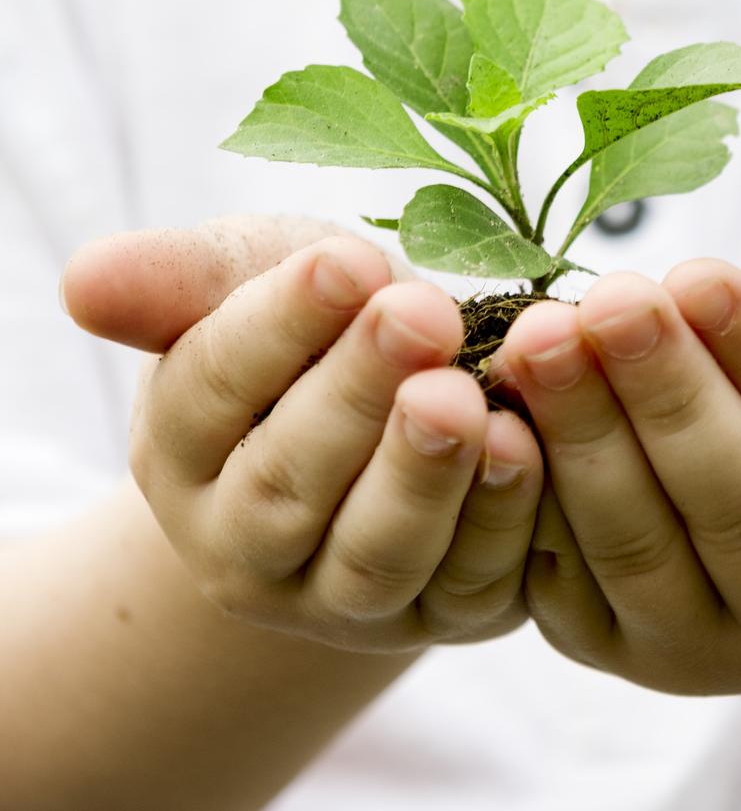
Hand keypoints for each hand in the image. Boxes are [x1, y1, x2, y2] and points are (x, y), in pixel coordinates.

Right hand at [64, 218, 542, 651]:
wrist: (391, 404)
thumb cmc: (314, 327)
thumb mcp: (250, 281)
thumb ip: (179, 282)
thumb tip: (84, 281)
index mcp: (184, 451)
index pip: (211, 389)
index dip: (278, 325)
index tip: (344, 261)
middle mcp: (248, 544)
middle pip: (288, 483)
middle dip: (357, 395)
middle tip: (418, 314)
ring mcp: (343, 595)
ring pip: (375, 556)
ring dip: (422, 476)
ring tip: (463, 397)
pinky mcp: (443, 610)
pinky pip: (471, 582)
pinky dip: (500, 520)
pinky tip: (525, 445)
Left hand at [492, 261, 740, 694]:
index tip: (699, 271)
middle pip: (737, 502)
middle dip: (665, 392)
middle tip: (607, 298)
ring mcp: (709, 649)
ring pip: (643, 544)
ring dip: (584, 435)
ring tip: (541, 337)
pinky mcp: (617, 648)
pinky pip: (566, 576)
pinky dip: (529, 493)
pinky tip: (497, 413)